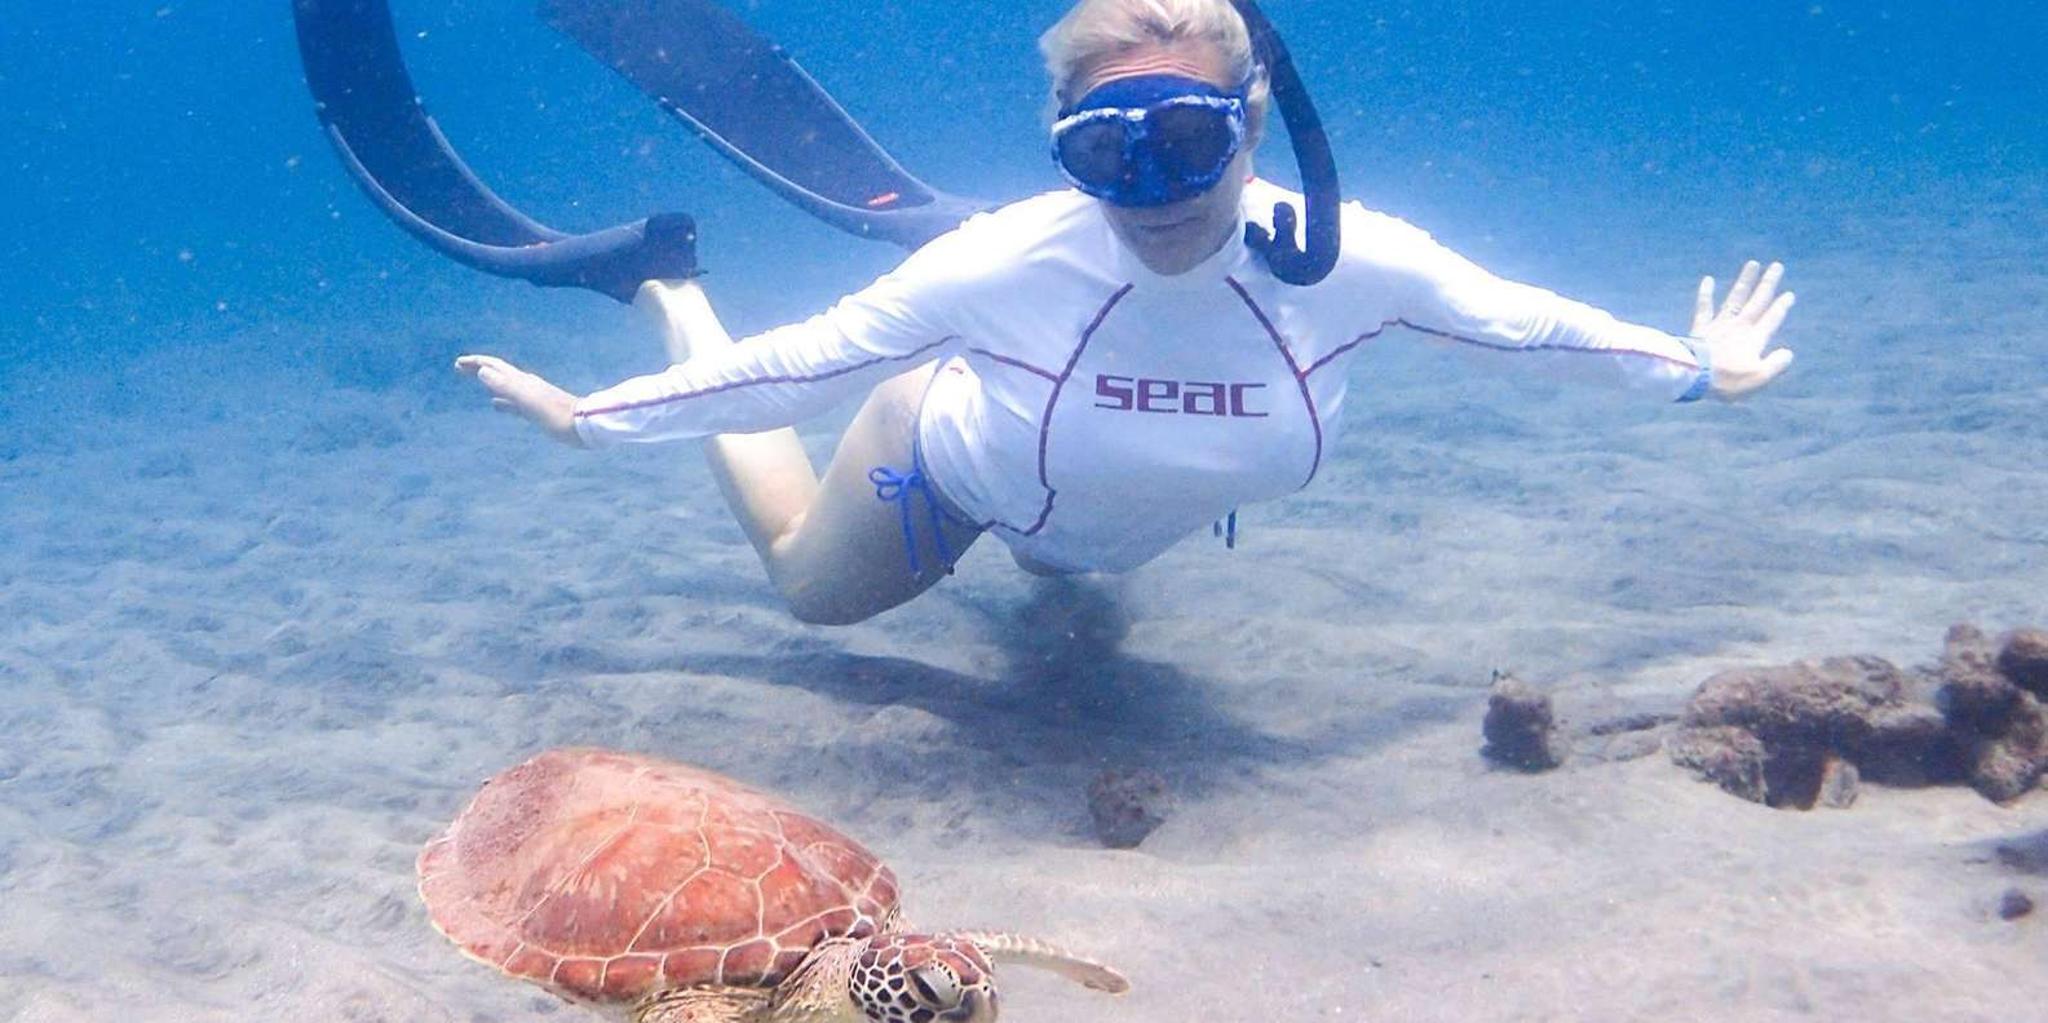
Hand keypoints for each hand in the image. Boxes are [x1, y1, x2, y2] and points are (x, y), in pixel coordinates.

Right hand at [454, 354, 584, 446]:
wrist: (584, 426)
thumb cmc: (556, 415)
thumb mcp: (528, 401)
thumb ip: (506, 386)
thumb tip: (483, 370)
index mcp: (522, 381)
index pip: (495, 366)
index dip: (476, 363)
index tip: (458, 363)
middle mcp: (526, 385)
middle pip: (498, 372)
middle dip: (479, 367)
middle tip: (459, 367)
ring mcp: (531, 397)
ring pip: (504, 385)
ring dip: (488, 381)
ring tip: (476, 379)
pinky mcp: (537, 410)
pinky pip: (513, 402)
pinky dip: (501, 400)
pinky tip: (496, 405)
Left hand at [1690, 260, 1796, 399]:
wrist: (1694, 376)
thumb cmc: (1728, 380)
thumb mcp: (1759, 377)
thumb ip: (1776, 364)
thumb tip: (1788, 353)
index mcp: (1755, 338)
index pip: (1772, 318)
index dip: (1781, 306)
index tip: (1789, 294)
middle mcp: (1739, 326)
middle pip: (1757, 301)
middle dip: (1768, 284)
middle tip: (1777, 266)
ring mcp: (1720, 324)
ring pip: (1735, 298)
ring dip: (1744, 281)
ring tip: (1752, 263)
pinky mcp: (1702, 327)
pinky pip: (1704, 307)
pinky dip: (1706, 294)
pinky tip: (1707, 279)